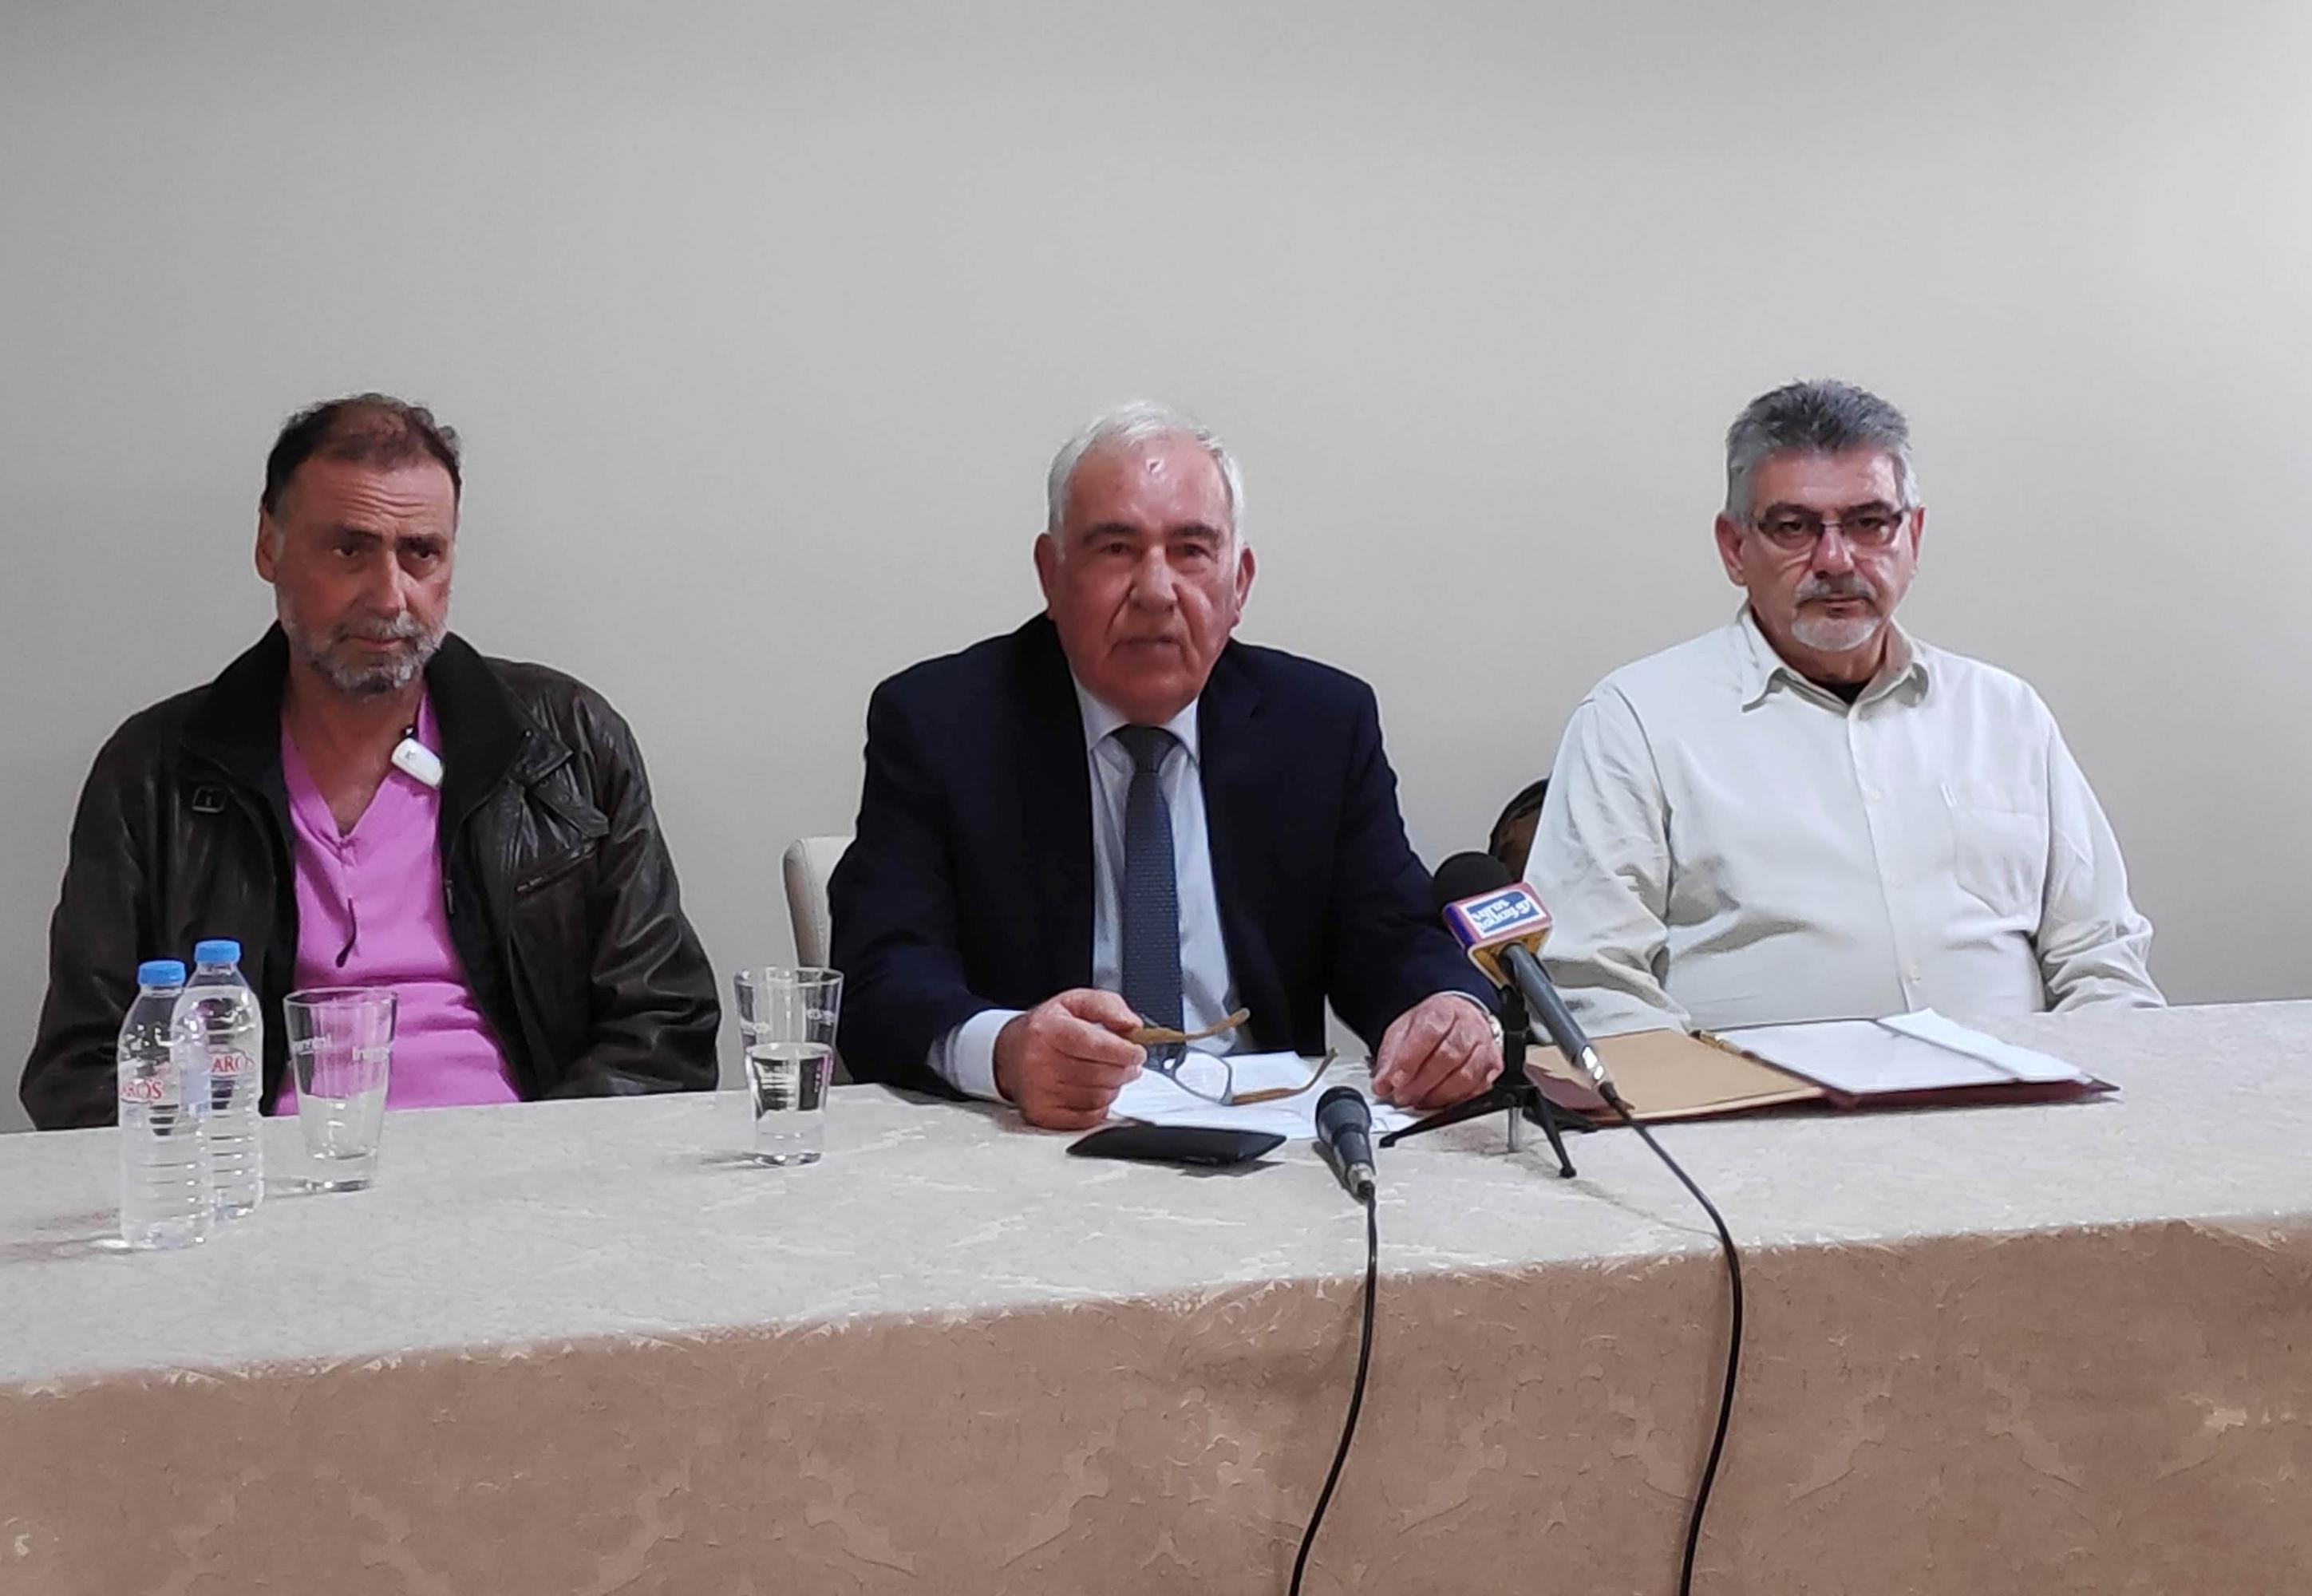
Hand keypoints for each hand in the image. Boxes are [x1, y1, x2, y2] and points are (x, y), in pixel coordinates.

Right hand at [994, 988, 1147, 1129]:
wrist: (1010, 1052)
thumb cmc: (1046, 1028)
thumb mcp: (1075, 1002)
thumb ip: (1108, 1006)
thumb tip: (1133, 1026)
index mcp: (1048, 1030)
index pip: (1095, 1045)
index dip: (1124, 1051)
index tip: (1138, 1052)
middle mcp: (1038, 1061)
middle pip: (1100, 1074)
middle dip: (1124, 1070)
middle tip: (1129, 1063)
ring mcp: (1038, 1091)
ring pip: (1097, 1097)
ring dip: (1113, 1087)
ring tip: (1109, 1074)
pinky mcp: (1041, 1114)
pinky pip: (1087, 1117)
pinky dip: (1100, 1106)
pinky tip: (1095, 1091)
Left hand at [1370, 993, 1501, 1108]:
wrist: (1459, 1018)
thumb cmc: (1431, 1025)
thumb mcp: (1403, 1031)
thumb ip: (1391, 1057)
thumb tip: (1382, 1084)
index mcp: (1443, 1010)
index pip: (1428, 1033)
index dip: (1409, 1060)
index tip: (1394, 1080)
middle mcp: (1468, 1025)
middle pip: (1448, 1056)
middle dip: (1421, 1082)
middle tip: (1403, 1096)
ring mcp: (1484, 1045)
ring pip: (1466, 1075)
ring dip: (1439, 1095)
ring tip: (1419, 1101)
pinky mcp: (1494, 1064)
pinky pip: (1480, 1087)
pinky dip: (1459, 1099)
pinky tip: (1442, 1101)